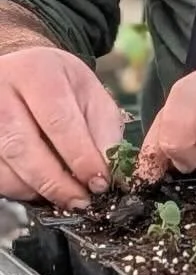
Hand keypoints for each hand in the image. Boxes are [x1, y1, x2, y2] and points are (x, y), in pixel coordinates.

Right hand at [0, 47, 127, 208]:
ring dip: (38, 190)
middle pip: (23, 148)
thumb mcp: (91, 95)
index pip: (58, 121)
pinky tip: (41, 188)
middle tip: (82, 200)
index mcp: (37, 73)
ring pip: (5, 168)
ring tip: (66, 195)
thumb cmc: (61, 86)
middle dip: (57, 183)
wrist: (23, 73)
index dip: (81, 158)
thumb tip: (106, 172)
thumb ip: (103, 131)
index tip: (100, 182)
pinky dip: (20, 189)